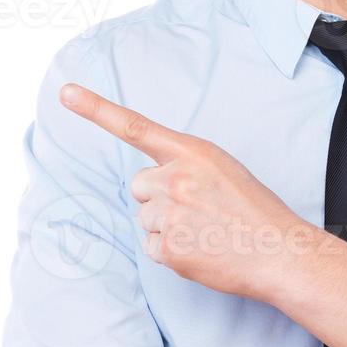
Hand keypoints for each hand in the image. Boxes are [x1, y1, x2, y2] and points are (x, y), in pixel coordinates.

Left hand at [59, 82, 309, 299]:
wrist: (279, 252)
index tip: (66, 93)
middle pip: (139, 185)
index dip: (96, 109)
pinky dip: (172, 252)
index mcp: (193, 152)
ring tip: (204, 231)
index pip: (135, 126)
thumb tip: (155, 181)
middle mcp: (176, 178)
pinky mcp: (168, 248)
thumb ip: (186, 165)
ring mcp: (170, 214)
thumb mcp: (223, 169)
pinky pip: (152, 247)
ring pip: (146, 218)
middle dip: (159, 197)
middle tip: (197, 210)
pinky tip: (200, 250)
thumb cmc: (255, 211)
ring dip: (167, 226)